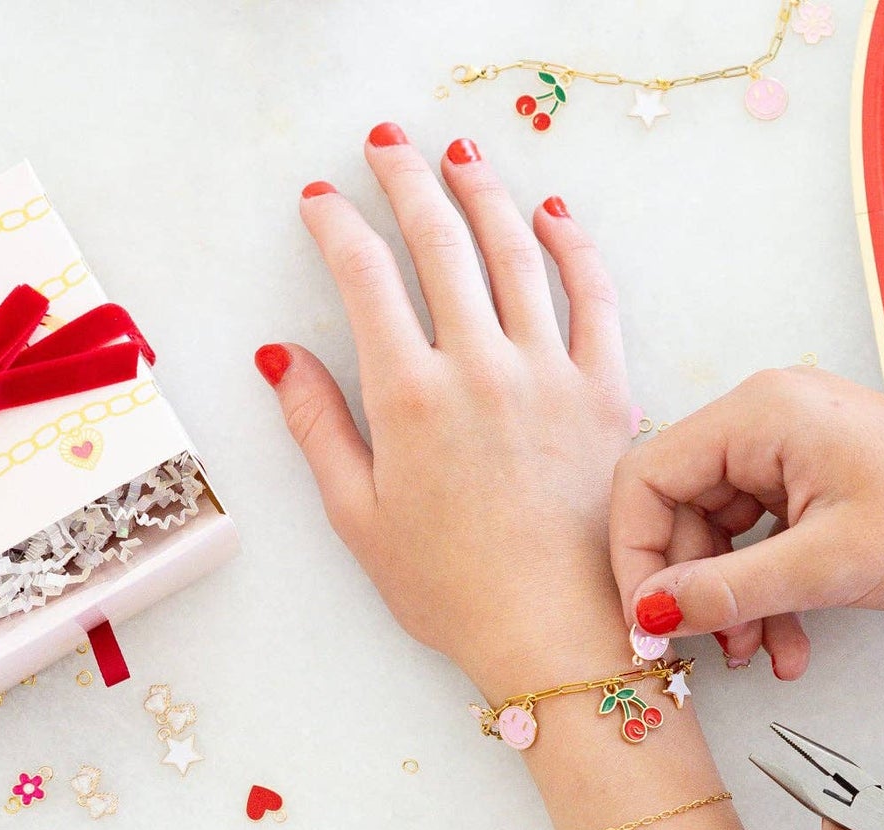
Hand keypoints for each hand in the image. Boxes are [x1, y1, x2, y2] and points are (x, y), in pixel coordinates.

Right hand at [257, 126, 633, 694]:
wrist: (552, 632)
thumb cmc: (449, 589)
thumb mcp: (359, 517)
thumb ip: (317, 428)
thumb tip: (278, 358)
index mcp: (409, 398)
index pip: (364, 276)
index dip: (337, 225)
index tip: (321, 200)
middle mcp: (479, 367)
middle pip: (439, 242)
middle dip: (405, 179)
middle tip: (386, 144)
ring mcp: (549, 373)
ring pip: (514, 251)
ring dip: (482, 190)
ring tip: (459, 153)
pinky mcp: (605, 390)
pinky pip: (593, 295)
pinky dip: (572, 244)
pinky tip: (551, 214)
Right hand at [609, 368, 883, 674]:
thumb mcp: (829, 565)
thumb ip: (728, 590)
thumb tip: (648, 615)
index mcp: (759, 413)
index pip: (647, 479)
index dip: (635, 555)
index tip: (648, 623)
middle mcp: (764, 421)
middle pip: (678, 511)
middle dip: (691, 588)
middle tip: (706, 649)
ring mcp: (789, 452)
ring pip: (718, 536)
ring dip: (731, 602)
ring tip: (758, 655)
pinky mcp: (812, 483)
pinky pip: (759, 542)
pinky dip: (764, 594)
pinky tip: (787, 643)